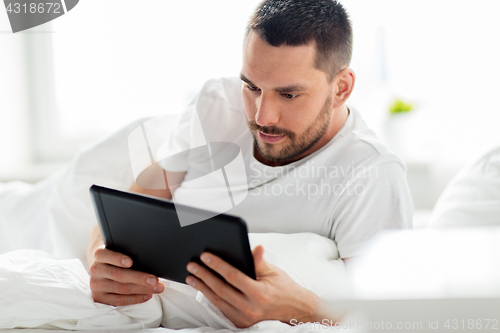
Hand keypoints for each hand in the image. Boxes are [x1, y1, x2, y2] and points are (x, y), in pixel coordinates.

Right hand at [89, 246, 164, 305]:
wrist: (103, 270)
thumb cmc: (117, 259)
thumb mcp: (119, 252)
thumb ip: (129, 254)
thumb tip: (150, 261)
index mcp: (100, 255)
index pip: (105, 255)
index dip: (117, 258)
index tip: (130, 262)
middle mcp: (96, 270)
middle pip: (118, 275)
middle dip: (139, 278)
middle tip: (155, 280)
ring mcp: (96, 285)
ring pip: (121, 289)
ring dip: (142, 289)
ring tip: (157, 288)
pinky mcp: (99, 298)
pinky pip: (120, 300)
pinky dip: (136, 298)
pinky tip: (148, 295)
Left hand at [185, 245, 321, 327]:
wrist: (294, 311)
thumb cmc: (284, 288)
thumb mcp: (273, 272)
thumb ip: (259, 261)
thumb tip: (254, 248)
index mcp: (260, 293)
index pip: (233, 276)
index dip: (218, 265)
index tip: (205, 256)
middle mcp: (251, 308)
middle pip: (221, 289)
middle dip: (204, 275)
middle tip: (192, 265)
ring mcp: (244, 318)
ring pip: (218, 300)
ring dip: (202, 287)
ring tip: (191, 276)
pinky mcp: (241, 322)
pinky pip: (222, 308)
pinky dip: (210, 297)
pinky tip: (203, 288)